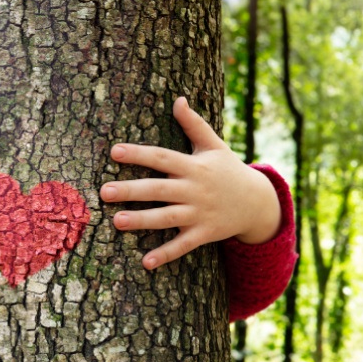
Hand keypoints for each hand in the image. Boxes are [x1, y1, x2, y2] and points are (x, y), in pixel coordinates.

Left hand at [101, 97, 282, 269]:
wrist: (258, 202)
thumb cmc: (228, 170)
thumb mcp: (214, 145)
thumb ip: (194, 124)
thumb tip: (178, 99)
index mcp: (194, 166)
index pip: (162, 157)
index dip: (139, 154)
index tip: (114, 151)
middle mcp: (195, 189)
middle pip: (159, 189)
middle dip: (131, 191)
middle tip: (104, 191)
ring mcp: (200, 213)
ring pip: (167, 218)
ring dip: (142, 221)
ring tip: (116, 222)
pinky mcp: (205, 233)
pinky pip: (183, 245)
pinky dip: (166, 254)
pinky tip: (145, 262)